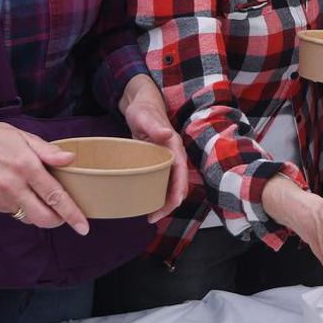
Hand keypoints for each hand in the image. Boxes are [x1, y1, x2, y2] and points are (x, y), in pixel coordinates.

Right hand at [0, 116, 89, 234]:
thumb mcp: (25, 137)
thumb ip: (49, 151)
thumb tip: (71, 159)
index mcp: (25, 167)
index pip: (54, 196)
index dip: (71, 214)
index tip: (84, 227)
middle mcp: (12, 186)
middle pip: (42, 218)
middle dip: (58, 221)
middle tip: (66, 215)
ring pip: (29, 217)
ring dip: (40, 212)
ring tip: (39, 193)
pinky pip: (15, 212)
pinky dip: (23, 206)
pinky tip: (19, 190)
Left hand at [120, 74, 188, 221]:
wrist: (141, 105)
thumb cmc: (144, 110)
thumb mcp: (146, 116)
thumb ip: (155, 126)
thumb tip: (168, 135)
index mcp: (174, 148)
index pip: (181, 173)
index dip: (178, 190)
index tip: (173, 204)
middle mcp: (173, 157)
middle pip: (177, 184)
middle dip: (170, 203)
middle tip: (153, 218)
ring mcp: (165, 161)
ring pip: (169, 186)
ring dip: (163, 202)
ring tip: (150, 216)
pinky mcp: (156, 163)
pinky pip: (160, 182)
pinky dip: (156, 194)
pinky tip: (146, 202)